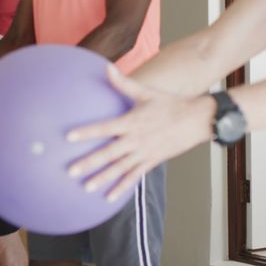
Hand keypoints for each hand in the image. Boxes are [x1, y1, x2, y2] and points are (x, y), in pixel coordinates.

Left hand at [66, 65, 216, 201]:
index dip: (87, 132)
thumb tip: (107, 68)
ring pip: (119, 169)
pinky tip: (109, 197)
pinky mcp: (151, 162)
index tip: (69, 137)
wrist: (196, 120)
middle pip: (108, 154)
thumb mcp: (146, 92)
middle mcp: (135, 140)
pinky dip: (122, 187)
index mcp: (131, 122)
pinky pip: (134, 176)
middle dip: (89, 162)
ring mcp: (144, 153)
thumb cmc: (169, 104)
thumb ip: (123, 83)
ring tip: (86, 187)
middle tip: (71, 171)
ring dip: (102, 178)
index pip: (104, 128)